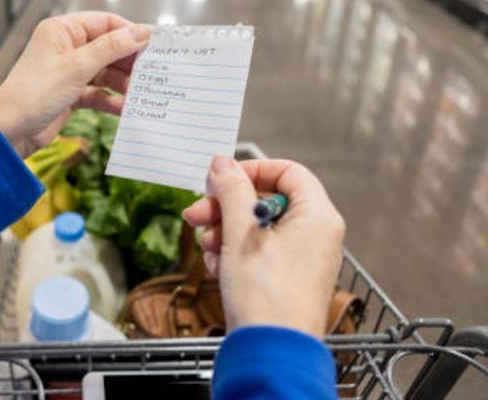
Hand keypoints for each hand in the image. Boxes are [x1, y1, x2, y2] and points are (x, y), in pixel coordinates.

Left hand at [0, 12, 150, 156]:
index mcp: (62, 30)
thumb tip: (142, 32)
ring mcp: (67, 72)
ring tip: (140, 93)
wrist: (9, 131)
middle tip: (152, 73)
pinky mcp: (69, 94)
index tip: (154, 45)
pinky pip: (97, 93)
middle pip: (107, 48)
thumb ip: (112, 48)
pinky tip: (125, 109)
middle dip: (128, 62)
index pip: (104, 22)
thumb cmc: (35, 93)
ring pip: (104, 72)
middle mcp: (65, 47)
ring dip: (122, 83)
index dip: (129, 33)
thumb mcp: (77, 67)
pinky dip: (111, 100)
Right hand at [183, 157, 344, 338]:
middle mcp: (315, 235)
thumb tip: (223, 163)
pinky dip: (234, 254)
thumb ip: (231, 191)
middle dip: (227, 206)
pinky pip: (258, 252)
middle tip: (197, 214)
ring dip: (225, 231)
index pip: (288, 172)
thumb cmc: (266, 295)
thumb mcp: (241, 233)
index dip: (252, 170)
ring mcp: (302, 259)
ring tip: (208, 247)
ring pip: (258, 228)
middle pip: (267, 200)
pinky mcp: (285, 279)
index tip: (222, 180)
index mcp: (317, 217)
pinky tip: (217, 267)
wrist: (270, 352)